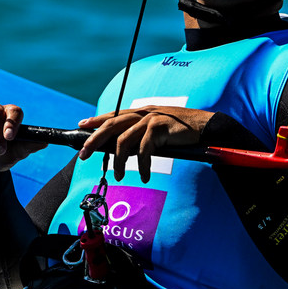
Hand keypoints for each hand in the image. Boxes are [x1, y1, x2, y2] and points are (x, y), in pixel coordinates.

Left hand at [78, 106, 214, 182]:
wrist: (205, 128)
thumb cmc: (181, 132)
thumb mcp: (157, 130)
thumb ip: (141, 135)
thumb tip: (123, 149)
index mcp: (141, 112)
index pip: (113, 115)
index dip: (96, 120)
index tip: (81, 125)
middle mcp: (143, 113)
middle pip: (111, 125)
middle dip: (95, 140)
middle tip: (84, 156)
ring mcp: (151, 119)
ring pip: (124, 140)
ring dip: (118, 161)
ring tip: (118, 176)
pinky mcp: (159, 128)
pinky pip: (144, 150)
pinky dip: (141, 165)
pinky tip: (144, 176)